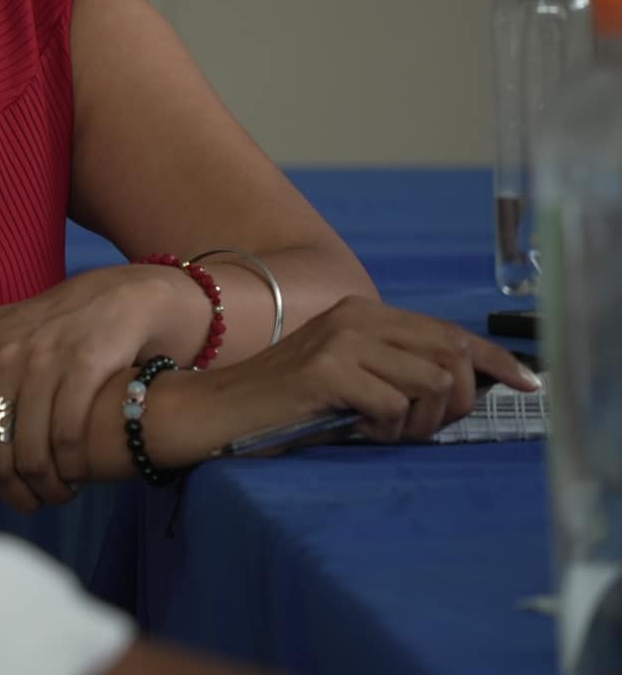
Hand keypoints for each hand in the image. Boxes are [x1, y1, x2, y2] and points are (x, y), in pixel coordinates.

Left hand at [0, 265, 206, 510]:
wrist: (113, 298)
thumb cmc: (40, 325)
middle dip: (13, 490)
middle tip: (29, 502)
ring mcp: (41, 359)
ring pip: (33, 451)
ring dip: (47, 486)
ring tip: (55, 494)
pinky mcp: (84, 364)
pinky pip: (68, 436)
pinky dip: (71, 467)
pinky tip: (76, 475)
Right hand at [161, 295, 539, 460]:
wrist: (215, 410)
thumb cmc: (283, 405)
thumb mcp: (348, 377)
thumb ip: (395, 370)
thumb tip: (464, 387)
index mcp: (363, 311)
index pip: (450, 332)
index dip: (496, 359)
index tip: (528, 383)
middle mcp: (356, 316)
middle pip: (452, 358)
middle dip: (454, 405)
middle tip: (418, 430)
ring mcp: (341, 340)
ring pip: (432, 383)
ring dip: (420, 423)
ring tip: (384, 432)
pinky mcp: (328, 371)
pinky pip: (395, 406)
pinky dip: (386, 429)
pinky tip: (358, 430)